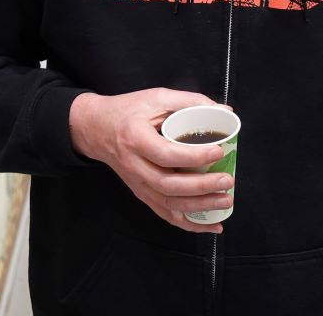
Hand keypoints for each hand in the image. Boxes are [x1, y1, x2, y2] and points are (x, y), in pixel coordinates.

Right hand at [69, 88, 234, 233]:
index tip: (218, 151)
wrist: (96, 128)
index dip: (193, 156)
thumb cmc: (127, 110)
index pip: (166, 154)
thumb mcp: (156, 97)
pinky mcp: (141, 193)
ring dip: (199, 207)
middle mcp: (134, 165)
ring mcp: (136, 184)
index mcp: (135, 138)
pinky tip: (211, 225)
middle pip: (168, 185)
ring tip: (225, 201)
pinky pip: (165, 214)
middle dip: (201, 187)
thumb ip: (190, 101)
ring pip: (168, 204)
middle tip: (227, 181)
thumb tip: (225, 112)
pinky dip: (189, 224)